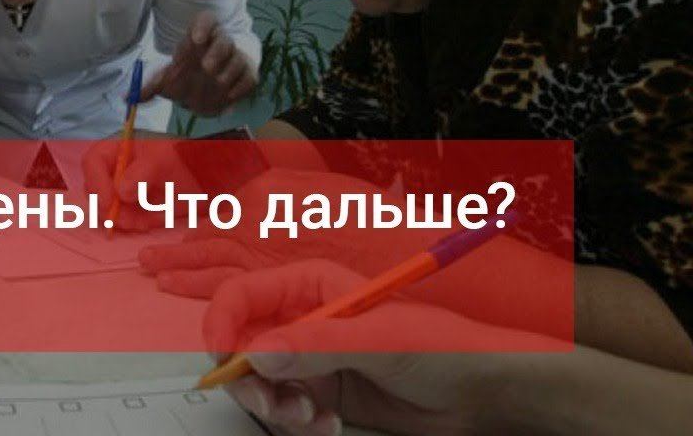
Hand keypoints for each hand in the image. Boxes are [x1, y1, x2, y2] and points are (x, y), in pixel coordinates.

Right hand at [81, 132, 198, 231]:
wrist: (210, 173)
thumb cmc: (184, 156)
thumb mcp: (163, 159)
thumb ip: (141, 173)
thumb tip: (121, 192)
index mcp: (118, 150)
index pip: (93, 163)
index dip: (96, 182)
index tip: (108, 203)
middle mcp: (116, 171)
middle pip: (94, 190)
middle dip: (107, 207)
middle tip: (122, 218)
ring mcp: (125, 192)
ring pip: (108, 210)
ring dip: (122, 219)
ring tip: (141, 221)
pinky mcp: (137, 209)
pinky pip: (128, 221)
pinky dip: (136, 224)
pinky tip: (149, 222)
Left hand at [143, 12, 256, 115]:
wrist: (211, 81)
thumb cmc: (188, 74)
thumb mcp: (169, 76)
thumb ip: (152, 85)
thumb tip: (129, 96)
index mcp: (200, 36)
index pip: (206, 20)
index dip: (202, 26)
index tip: (195, 37)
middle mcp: (221, 42)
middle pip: (223, 40)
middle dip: (217, 52)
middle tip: (206, 66)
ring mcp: (235, 58)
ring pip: (238, 58)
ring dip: (228, 71)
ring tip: (216, 82)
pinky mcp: (248, 74)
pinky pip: (249, 78)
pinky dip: (240, 87)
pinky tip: (228, 95)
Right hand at [204, 260, 552, 435]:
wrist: (484, 392)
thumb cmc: (445, 348)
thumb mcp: (381, 341)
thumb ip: (316, 345)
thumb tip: (255, 353)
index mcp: (309, 285)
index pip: (242, 295)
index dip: (221, 325)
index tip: (222, 361)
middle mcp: (301, 319)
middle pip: (238, 344)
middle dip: (246, 378)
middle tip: (274, 402)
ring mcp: (308, 357)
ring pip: (256, 382)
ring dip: (274, 405)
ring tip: (310, 417)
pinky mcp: (320, 391)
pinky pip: (282, 408)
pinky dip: (295, 423)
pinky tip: (327, 424)